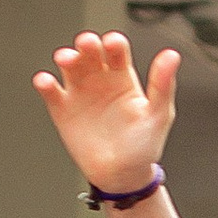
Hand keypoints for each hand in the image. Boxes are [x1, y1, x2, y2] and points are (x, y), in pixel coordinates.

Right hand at [35, 31, 178, 193]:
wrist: (122, 175)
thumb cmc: (143, 145)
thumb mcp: (158, 114)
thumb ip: (163, 85)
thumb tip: (172, 55)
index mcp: (123, 76)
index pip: (116, 49)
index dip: (113, 42)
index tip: (112, 43)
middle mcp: (99, 79)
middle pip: (90, 51)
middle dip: (87, 43)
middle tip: (87, 44)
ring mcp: (79, 92)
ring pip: (69, 65)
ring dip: (66, 56)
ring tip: (66, 59)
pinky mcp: (62, 110)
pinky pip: (51, 91)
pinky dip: (45, 83)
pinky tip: (46, 82)